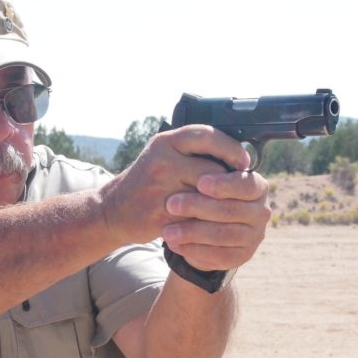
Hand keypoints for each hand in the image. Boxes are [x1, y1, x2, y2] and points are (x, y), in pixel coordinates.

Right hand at [99, 124, 262, 249]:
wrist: (113, 210)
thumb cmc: (148, 181)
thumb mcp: (164, 155)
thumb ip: (193, 151)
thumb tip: (239, 154)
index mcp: (165, 143)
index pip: (206, 136)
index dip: (230, 148)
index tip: (244, 161)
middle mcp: (161, 162)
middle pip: (211, 171)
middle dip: (227, 183)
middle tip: (238, 191)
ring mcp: (160, 190)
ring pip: (206, 197)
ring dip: (219, 204)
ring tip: (225, 207)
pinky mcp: (161, 216)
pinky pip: (195, 219)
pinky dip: (205, 222)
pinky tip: (209, 222)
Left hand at [159, 147, 269, 272]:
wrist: (207, 228)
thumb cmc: (205, 194)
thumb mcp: (208, 177)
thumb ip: (209, 166)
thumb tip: (200, 150)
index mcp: (258, 187)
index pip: (246, 184)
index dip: (224, 184)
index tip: (200, 182)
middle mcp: (261, 211)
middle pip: (230, 210)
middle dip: (198, 207)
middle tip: (171, 204)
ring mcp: (254, 236)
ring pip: (222, 235)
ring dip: (192, 232)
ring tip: (167, 230)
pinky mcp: (243, 256)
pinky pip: (219, 256)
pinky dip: (195, 251)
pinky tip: (176, 245)